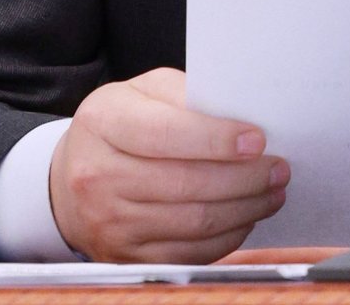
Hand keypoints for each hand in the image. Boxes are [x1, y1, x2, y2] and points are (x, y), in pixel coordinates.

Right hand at [49, 67, 288, 261]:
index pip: (167, 134)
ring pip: (192, 222)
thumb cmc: (121, 124)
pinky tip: (246, 217)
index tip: (258, 140)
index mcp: (104, 122)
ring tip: (272, 192)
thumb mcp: (144, 91)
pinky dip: (225, 237)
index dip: (217, 139)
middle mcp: (98, 176)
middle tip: (279, 168)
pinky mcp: (125, 257)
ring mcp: (108, 223)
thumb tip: (239, 113)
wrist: (70, 178)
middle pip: (185, 184)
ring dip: (244, 209)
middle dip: (244, 178)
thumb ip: (185, 95)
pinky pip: (187, 254)